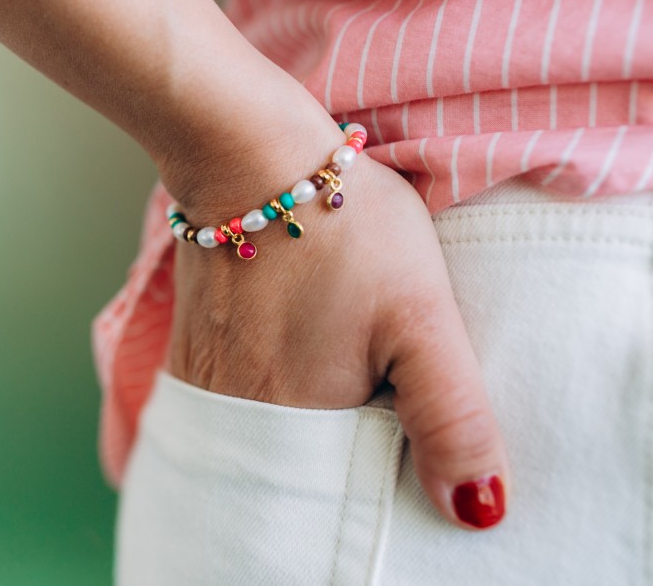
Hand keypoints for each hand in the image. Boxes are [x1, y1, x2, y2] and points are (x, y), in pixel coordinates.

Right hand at [161, 101, 510, 530]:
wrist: (245, 155)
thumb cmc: (341, 228)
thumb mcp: (423, 315)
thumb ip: (451, 416)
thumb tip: (476, 510)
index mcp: (302, 423)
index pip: (354, 487)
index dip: (391, 461)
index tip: (402, 408)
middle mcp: (239, 419)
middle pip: (304, 463)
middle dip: (341, 441)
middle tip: (367, 372)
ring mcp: (204, 386)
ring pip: (267, 433)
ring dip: (301, 415)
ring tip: (326, 357)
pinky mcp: (187, 354)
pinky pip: (231, 403)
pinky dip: (264, 393)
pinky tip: (283, 348)